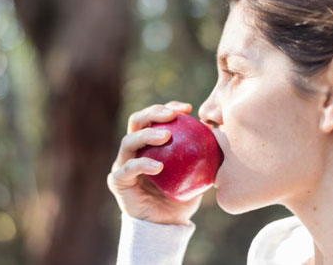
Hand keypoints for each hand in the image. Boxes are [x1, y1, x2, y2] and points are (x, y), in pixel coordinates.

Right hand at [107, 101, 202, 225]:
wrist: (168, 225)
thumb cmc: (182, 195)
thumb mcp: (197, 171)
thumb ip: (202, 152)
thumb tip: (215, 129)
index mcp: (149, 143)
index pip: (154, 118)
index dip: (168, 108)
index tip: (187, 109)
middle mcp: (134, 150)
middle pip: (136, 121)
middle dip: (153, 113)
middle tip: (173, 115)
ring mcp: (123, 164)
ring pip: (128, 141)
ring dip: (147, 135)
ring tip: (166, 137)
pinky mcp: (118, 181)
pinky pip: (127, 169)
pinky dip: (142, 164)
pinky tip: (158, 166)